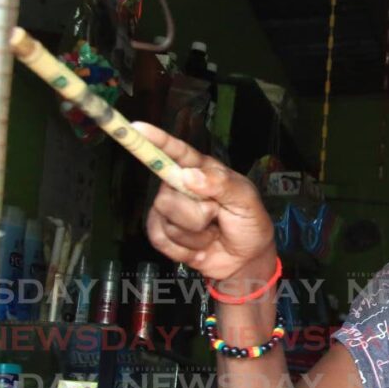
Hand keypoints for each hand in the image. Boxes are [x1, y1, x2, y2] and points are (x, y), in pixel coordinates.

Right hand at [138, 121, 275, 281]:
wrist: (246, 259)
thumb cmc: (249, 224)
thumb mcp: (247, 200)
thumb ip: (223, 184)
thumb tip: (189, 175)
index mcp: (203, 171)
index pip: (177, 153)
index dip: (157, 141)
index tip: (139, 129)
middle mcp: (181, 186)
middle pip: (166, 195)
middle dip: (197, 214)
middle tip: (217, 216)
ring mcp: (170, 210)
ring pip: (166, 220)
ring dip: (196, 234)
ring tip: (212, 233)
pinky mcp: (163, 233)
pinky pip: (161, 240)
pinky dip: (184, 250)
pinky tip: (200, 248)